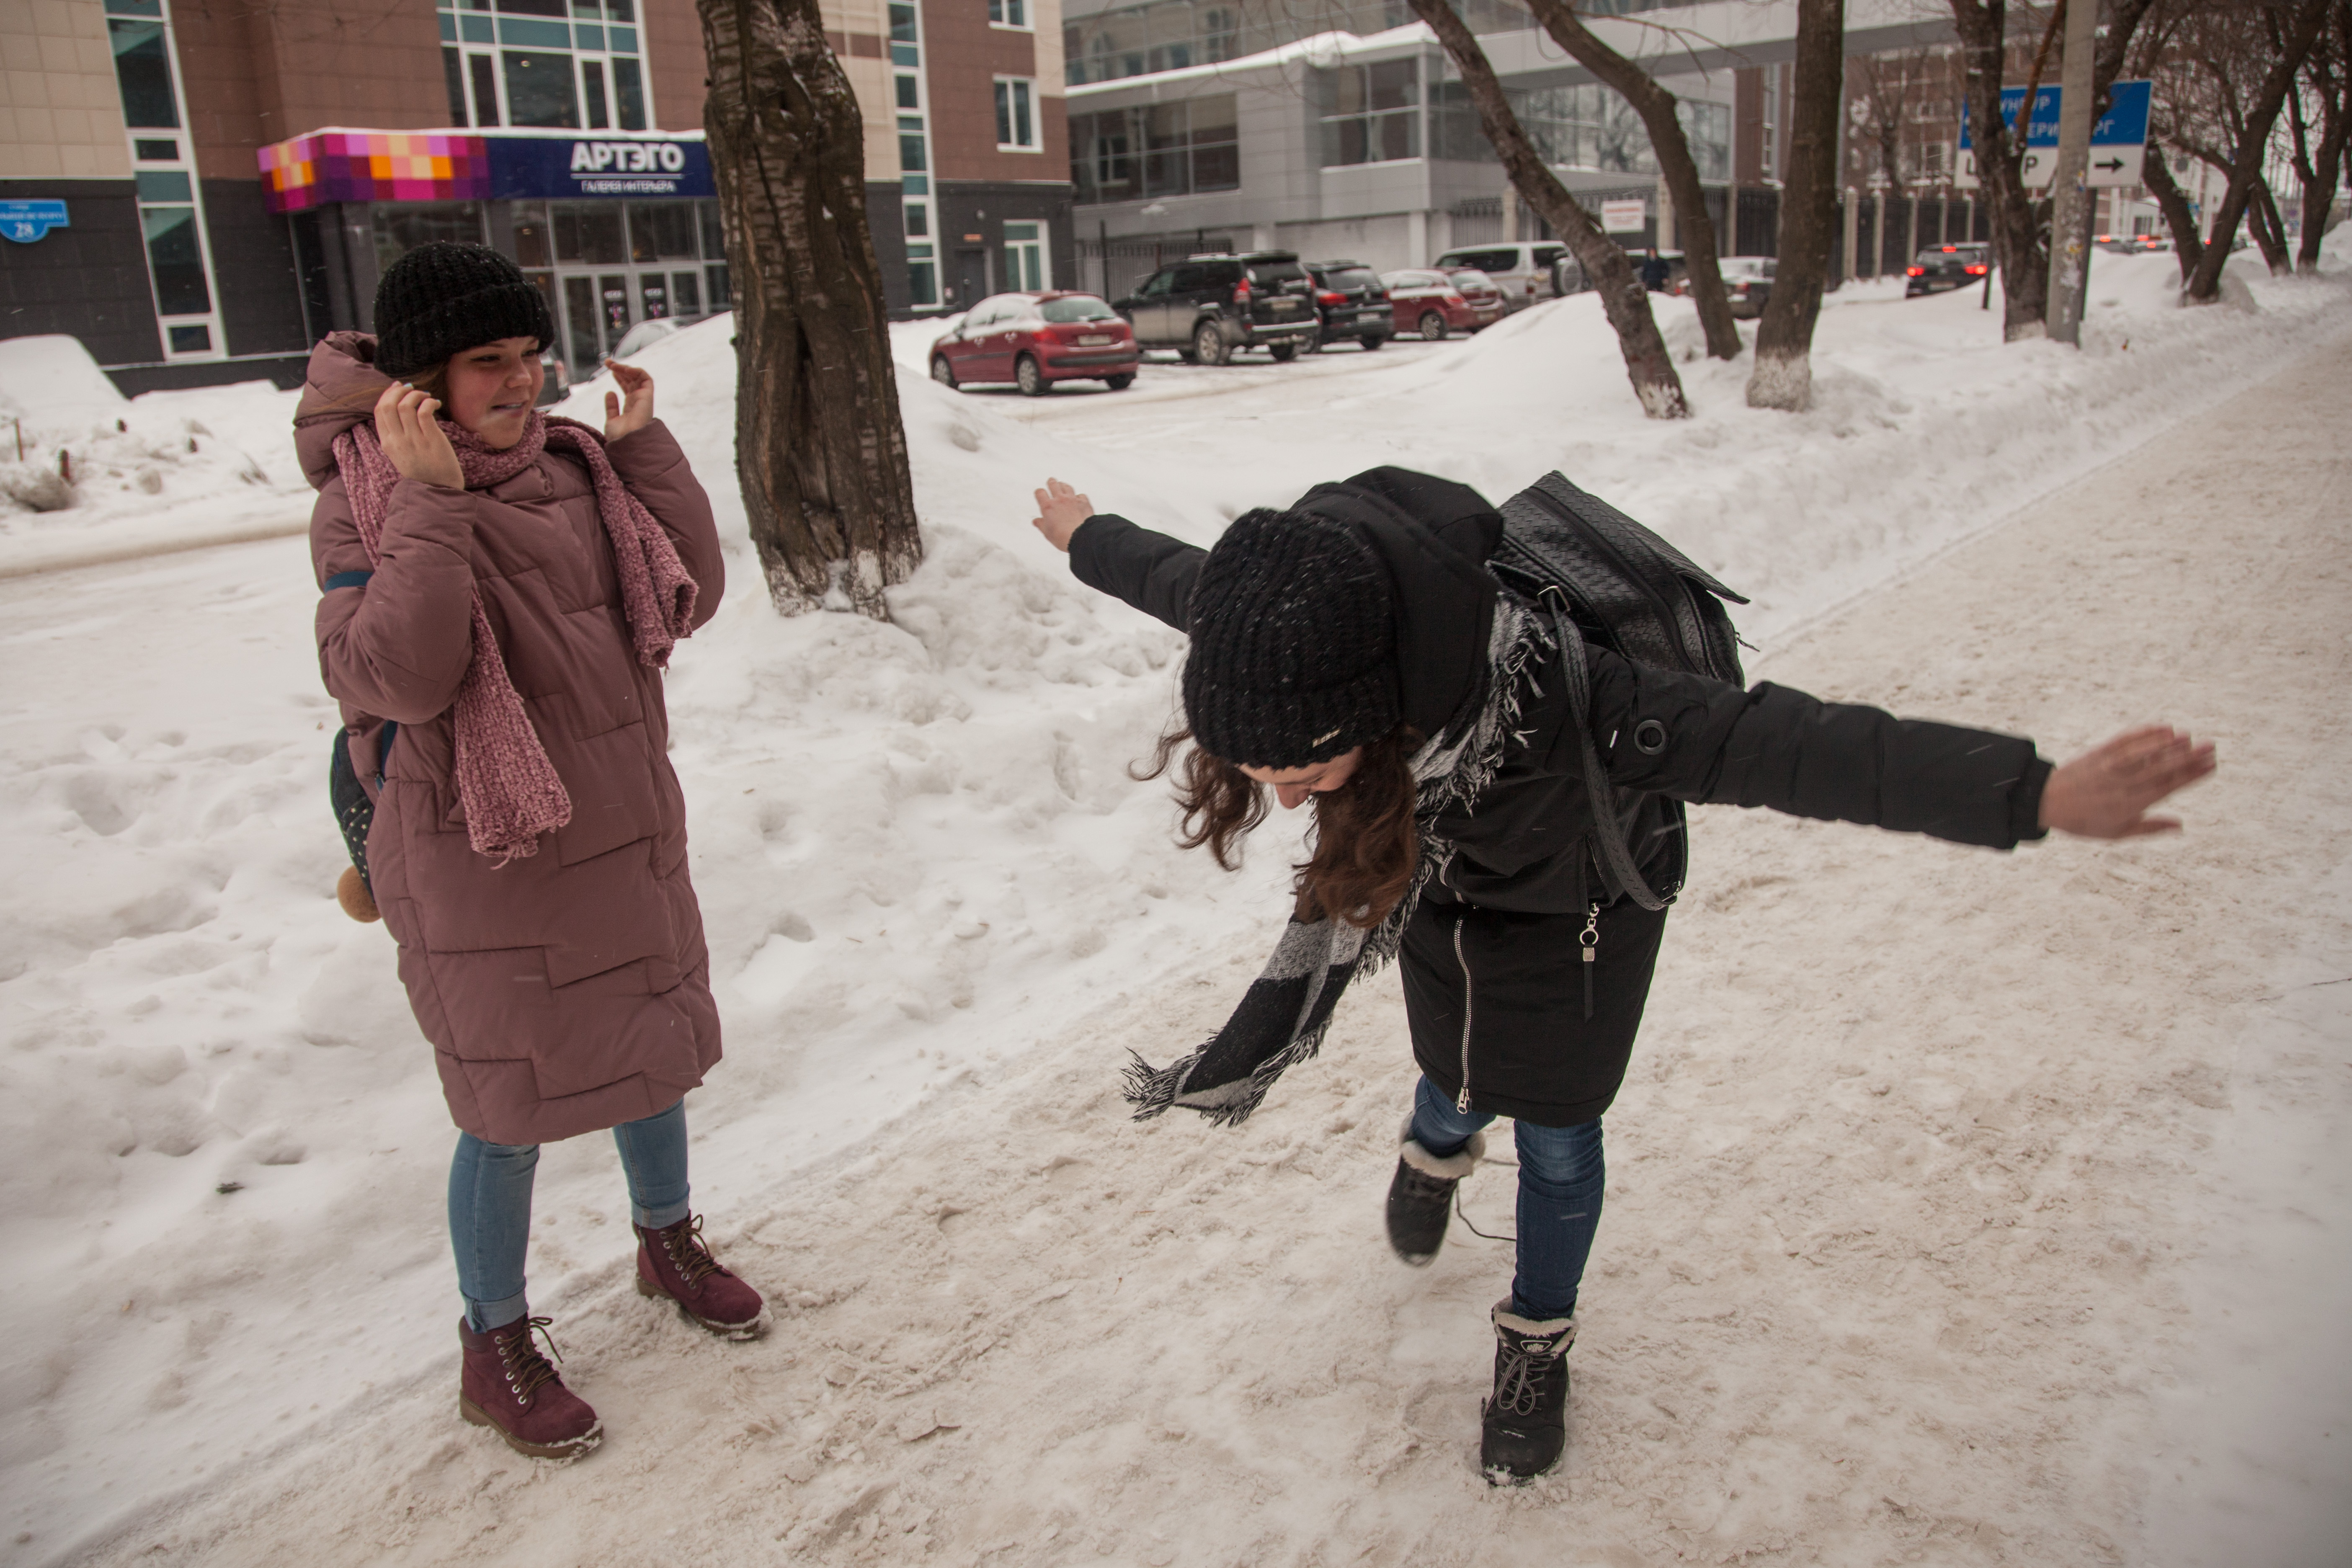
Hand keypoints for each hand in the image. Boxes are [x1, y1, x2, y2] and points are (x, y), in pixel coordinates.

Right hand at [373, 382, 462, 488]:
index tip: (397, 387)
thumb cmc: (423, 468)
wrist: (440, 488)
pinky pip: (425, 411)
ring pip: (406, 405)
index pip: (379, 411)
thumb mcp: (401, 453)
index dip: (387, 394)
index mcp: (387, 443)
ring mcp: (414, 440)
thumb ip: (396, 434)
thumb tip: (397, 406)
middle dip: (398, 390)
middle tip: (411, 388)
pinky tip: (435, 403)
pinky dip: (429, 402)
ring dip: (416, 394)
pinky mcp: (431, 439)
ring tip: (426, 396)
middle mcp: (397, 441)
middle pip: (388, 405)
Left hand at [603, 358, 654, 440]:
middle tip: (607, 362)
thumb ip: (611, 407)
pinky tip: (624, 369)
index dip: (619, 377)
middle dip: (620, 369)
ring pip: (638, 377)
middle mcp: (638, 402)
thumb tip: (610, 392)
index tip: (609, 370)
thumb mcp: (611, 420)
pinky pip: (646, 378)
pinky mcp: (647, 396)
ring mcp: (643, 399)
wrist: (627, 442)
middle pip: (632, 380)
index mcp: (631, 407)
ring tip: (612, 364)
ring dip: (625, 368)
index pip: (627, 388)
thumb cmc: (620, 437)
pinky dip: (636, 371)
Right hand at [1031, 477, 1094, 551]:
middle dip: (1051, 482)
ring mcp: (1072, 499)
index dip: (1039, 492)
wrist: (1081, 537)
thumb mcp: (1047, 533)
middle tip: (1051, 482)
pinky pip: (1081, 495)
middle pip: (1053, 484)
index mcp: (1048, 506)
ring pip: (1067, 486)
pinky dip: (1079, 497)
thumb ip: (1041, 524)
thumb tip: (1036, 521)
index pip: (1040, 492)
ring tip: (1063, 487)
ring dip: (1064, 486)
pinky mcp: (1084, 502)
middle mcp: (1059, 500)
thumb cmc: (1063, 537)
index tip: (1040, 494)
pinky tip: (1078, 499)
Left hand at [2038, 725, 2216, 837]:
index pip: (2167, 787)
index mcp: (2129, 805)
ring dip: (2168, 744)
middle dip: (2188, 758)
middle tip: (2211, 747)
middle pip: (2161, 769)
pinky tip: (2163, 728)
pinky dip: (2144, 734)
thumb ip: (2149, 828)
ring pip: (2144, 753)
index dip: (2190, 776)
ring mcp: (2110, 767)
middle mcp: (2121, 784)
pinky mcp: (2099, 753)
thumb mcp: (2116, 833)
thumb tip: (2180, 826)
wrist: (2045, 802)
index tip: (2211, 766)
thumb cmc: (2083, 820)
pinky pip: (2125, 741)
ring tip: (2190, 737)